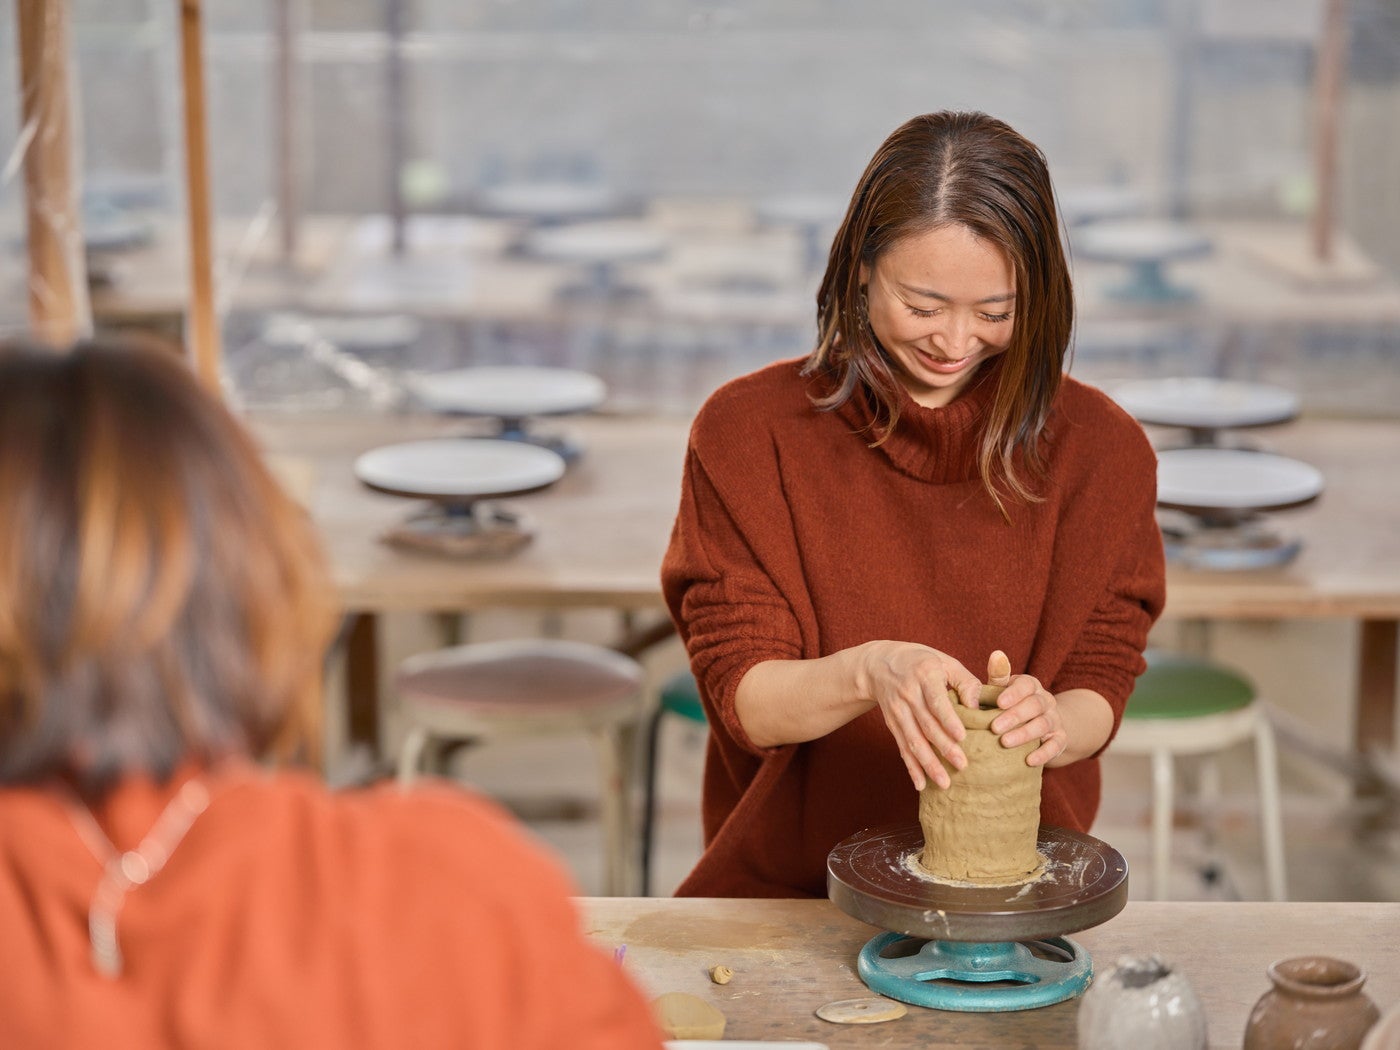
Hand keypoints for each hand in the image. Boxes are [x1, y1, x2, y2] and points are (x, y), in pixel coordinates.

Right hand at [859, 641, 982, 790]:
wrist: (879, 663)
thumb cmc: (922, 662)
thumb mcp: (945, 662)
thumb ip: (966, 682)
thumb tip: (977, 707)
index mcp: (924, 675)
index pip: (937, 701)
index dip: (948, 719)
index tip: (962, 737)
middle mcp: (907, 693)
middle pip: (926, 725)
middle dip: (943, 747)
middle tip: (962, 766)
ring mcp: (897, 710)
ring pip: (913, 740)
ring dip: (928, 763)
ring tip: (944, 782)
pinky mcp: (892, 724)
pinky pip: (902, 748)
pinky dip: (911, 767)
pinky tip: (921, 785)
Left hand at [985, 650, 1067, 767]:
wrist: (1040, 724)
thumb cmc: (1011, 704)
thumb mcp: (1003, 690)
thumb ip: (998, 677)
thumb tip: (996, 655)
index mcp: (1030, 685)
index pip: (1026, 685)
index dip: (1014, 693)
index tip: (998, 703)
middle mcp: (1045, 700)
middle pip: (1034, 705)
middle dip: (1015, 716)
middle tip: (994, 727)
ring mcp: (1055, 719)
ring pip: (1043, 725)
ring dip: (1025, 734)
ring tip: (1005, 743)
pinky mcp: (1060, 739)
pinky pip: (1056, 745)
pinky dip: (1044, 753)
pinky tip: (1029, 761)